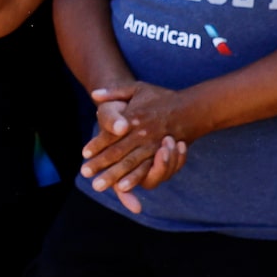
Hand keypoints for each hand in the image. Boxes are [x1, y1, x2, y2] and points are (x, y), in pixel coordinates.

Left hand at [81, 83, 192, 213]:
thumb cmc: (161, 98)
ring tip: (99, 185)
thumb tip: (94, 95)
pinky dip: (135, 178)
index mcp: (134, 118)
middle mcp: (142, 134)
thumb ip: (115, 92)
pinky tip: (123, 188)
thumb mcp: (137, 88)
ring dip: (114, 175)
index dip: (97, 144)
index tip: (84, 154)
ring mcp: (154, 146)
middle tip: (85, 173)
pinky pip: (147, 169)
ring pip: (130, 164)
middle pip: (118, 152)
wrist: (193, 107)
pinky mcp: (163, 155)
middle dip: (100, 164)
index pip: (111, 133)